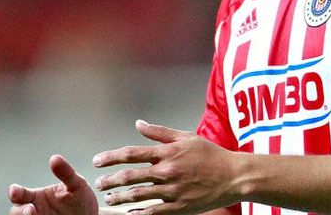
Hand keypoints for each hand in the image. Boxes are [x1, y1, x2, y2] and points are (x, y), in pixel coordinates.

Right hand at [8, 154, 98, 214]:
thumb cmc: (81, 199)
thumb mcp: (76, 185)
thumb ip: (66, 173)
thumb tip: (54, 158)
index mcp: (37, 197)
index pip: (21, 194)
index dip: (15, 192)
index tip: (14, 190)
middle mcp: (34, 210)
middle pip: (16, 211)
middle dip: (20, 211)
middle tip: (30, 209)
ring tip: (33, 214)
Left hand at [93, 120, 240, 213]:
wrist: (233, 176)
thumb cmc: (211, 155)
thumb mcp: (186, 137)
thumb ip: (160, 132)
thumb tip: (138, 124)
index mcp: (168, 153)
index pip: (131, 154)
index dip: (111, 157)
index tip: (97, 161)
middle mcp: (167, 171)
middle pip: (130, 177)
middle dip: (110, 180)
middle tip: (99, 183)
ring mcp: (172, 191)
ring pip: (137, 196)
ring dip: (119, 197)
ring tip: (110, 199)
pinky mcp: (179, 207)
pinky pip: (152, 213)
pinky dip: (138, 214)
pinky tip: (128, 214)